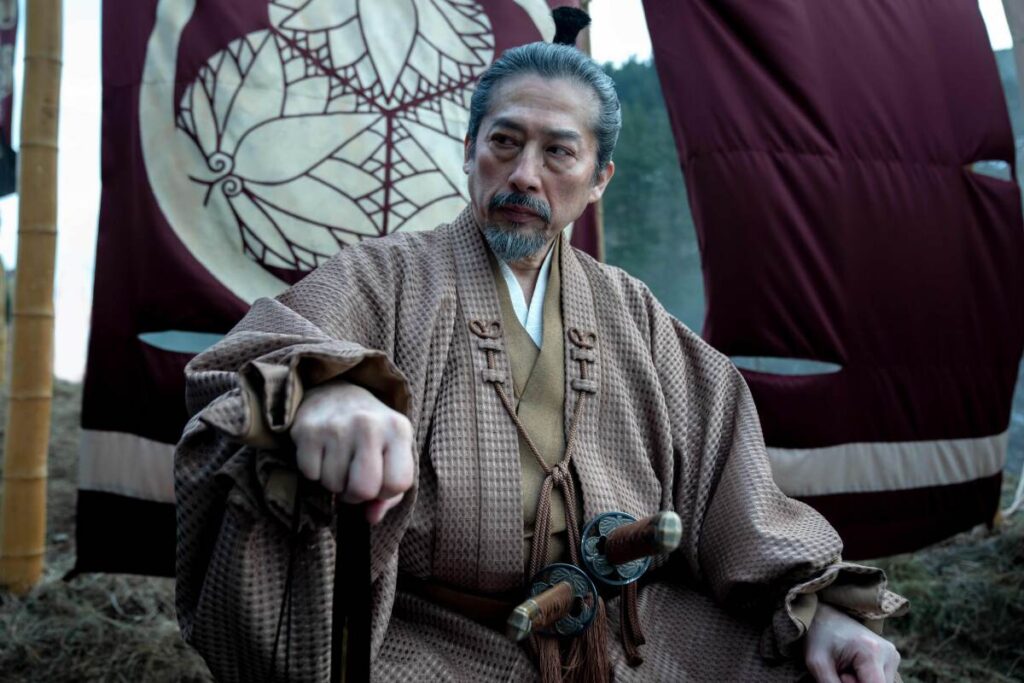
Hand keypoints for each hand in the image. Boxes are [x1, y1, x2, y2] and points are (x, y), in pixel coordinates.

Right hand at [291, 379, 413, 523]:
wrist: (334, 392)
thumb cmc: (369, 432)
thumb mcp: (391, 452)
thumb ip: (391, 493)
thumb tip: (372, 517)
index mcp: (398, 429)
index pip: (397, 483)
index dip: (385, 492)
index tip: (378, 480)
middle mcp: (369, 424)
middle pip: (363, 489)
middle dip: (356, 494)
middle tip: (352, 478)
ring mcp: (337, 426)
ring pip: (334, 485)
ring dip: (334, 482)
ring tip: (338, 460)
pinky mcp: (308, 430)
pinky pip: (310, 475)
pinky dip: (314, 472)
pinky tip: (321, 453)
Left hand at [805, 604, 899, 682]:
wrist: (824, 615)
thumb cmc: (817, 637)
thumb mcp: (818, 665)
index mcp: (871, 652)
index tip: (842, 678)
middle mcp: (889, 653)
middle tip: (840, 674)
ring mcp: (893, 655)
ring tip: (844, 670)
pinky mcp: (892, 658)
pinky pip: (880, 681)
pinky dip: (865, 680)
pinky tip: (853, 669)